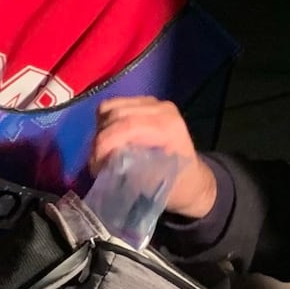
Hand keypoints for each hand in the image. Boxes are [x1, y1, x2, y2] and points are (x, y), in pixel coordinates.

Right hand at [92, 96, 217, 218]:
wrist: (193, 178)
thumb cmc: (179, 185)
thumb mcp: (160, 185)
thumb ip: (136, 172)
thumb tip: (110, 165)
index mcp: (170, 127)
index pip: (128, 125)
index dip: (106, 143)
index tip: (96, 165)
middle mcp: (162, 109)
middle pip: (116, 114)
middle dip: (101, 139)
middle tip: (96, 164)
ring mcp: (153, 103)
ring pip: (111, 107)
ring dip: (100, 130)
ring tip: (102, 153)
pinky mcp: (143, 103)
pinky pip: (113, 106)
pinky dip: (104, 122)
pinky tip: (109, 140)